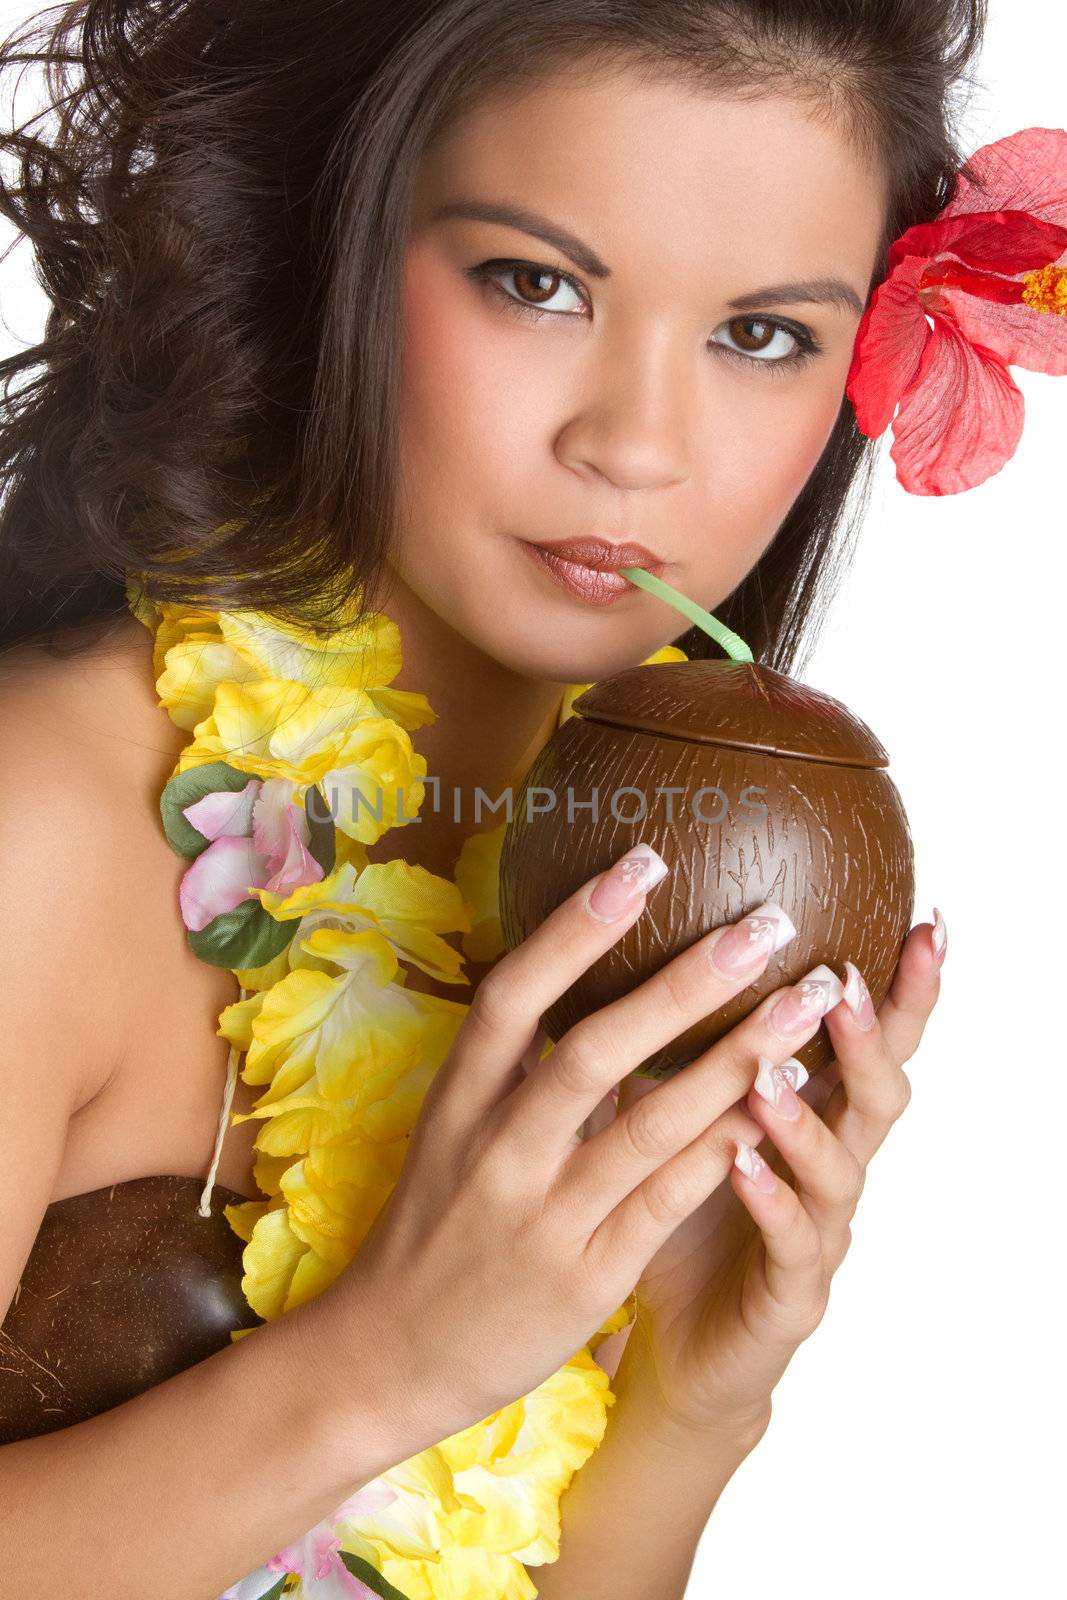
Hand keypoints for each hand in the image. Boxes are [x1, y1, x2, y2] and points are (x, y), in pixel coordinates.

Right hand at [316, 847, 850, 1449]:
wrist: (388, 1353)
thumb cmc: (435, 1224)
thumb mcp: (451, 1130)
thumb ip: (515, 1064)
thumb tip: (586, 969)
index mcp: (458, 1101)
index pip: (514, 996)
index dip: (576, 926)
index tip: (645, 861)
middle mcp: (499, 1152)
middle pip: (595, 1049)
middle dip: (688, 981)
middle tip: (768, 923)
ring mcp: (544, 1218)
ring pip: (651, 1125)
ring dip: (737, 1057)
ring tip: (805, 1002)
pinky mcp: (587, 1277)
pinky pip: (668, 1201)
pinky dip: (725, 1148)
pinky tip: (779, 1104)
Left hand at [604, 910, 947, 1437]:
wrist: (678, 1347)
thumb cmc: (682, 1213)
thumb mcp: (674, 1115)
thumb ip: (675, 1043)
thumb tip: (629, 942)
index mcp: (814, 1115)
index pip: (873, 1042)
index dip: (906, 989)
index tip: (925, 920)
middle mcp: (831, 1167)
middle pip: (880, 1094)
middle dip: (872, 1037)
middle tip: (844, 982)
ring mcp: (820, 1232)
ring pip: (839, 1169)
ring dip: (808, 1116)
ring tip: (775, 1071)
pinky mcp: (789, 1295)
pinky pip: (792, 1245)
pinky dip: (770, 1200)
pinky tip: (743, 1165)